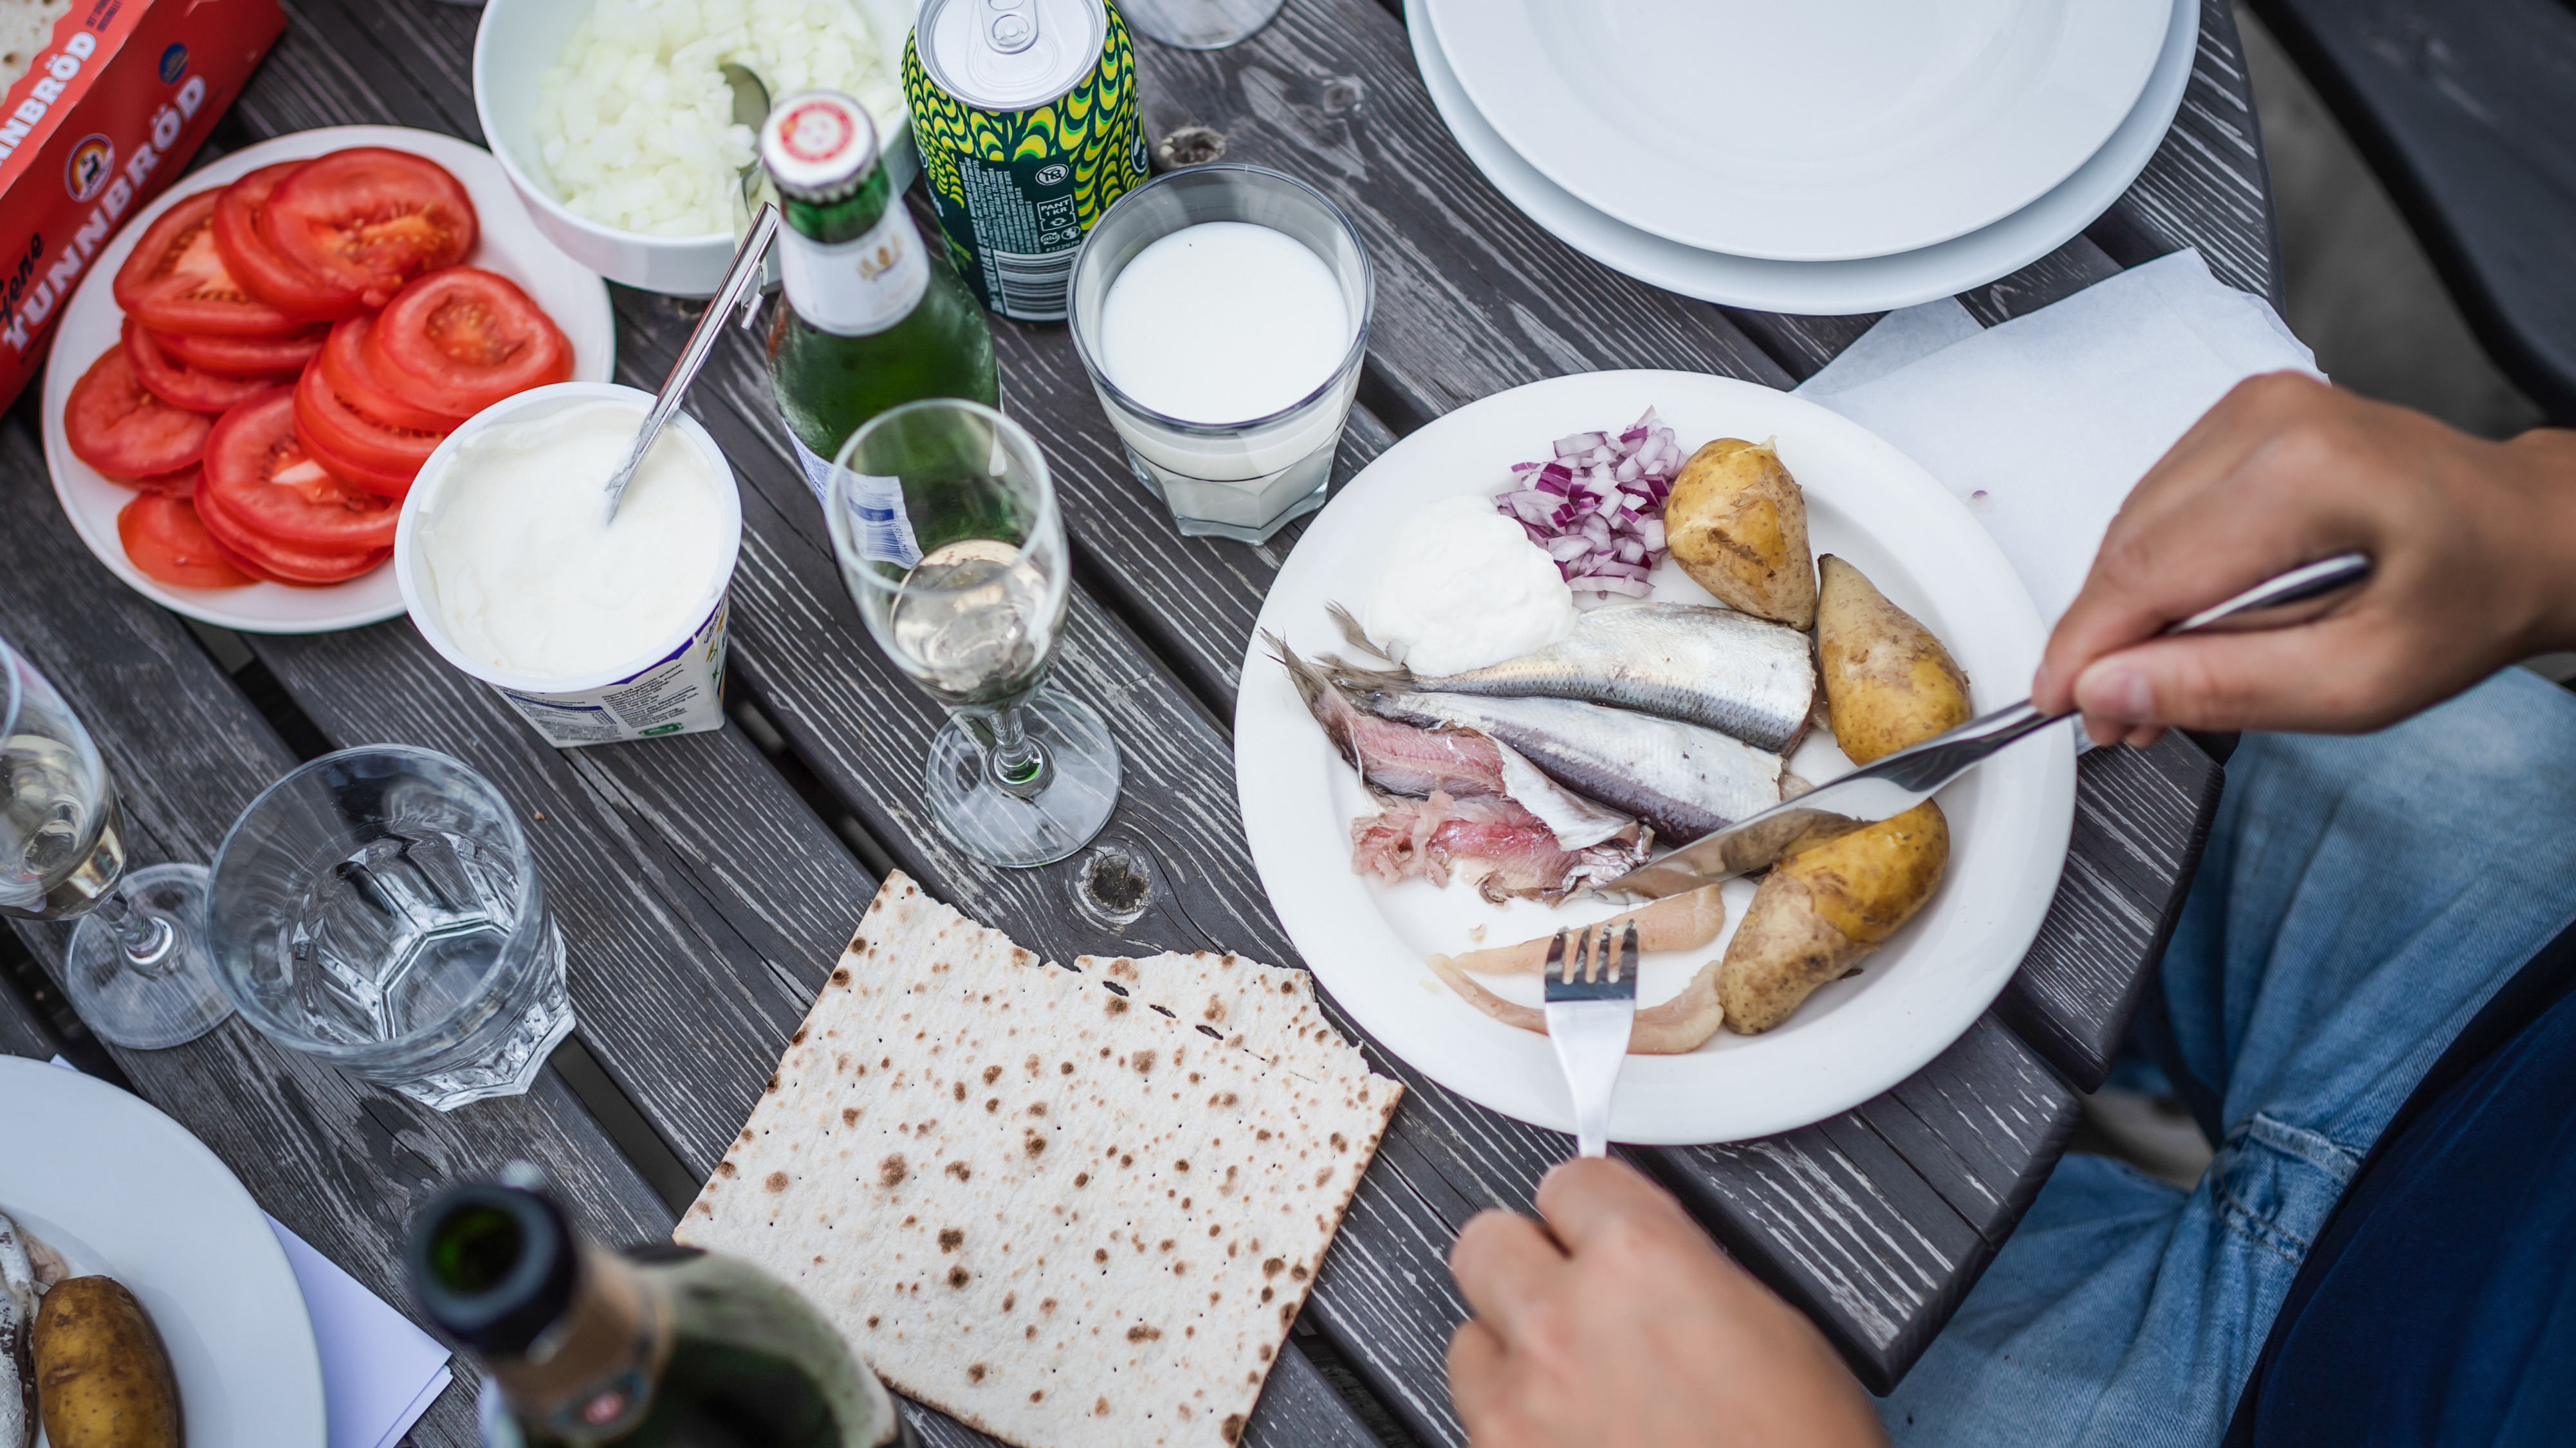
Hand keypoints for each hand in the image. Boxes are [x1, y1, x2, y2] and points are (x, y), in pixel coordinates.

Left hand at [1446, 1157, 1886, 1447]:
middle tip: (1572, 1299)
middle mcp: (1563, 1321)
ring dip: (1513, 1355)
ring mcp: (1518, 1402)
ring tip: (1577, 1392)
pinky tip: (1573, 1442)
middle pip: (1488, 1242)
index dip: (1592, 1209)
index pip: (1571, 1182)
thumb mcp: (1776, 1333)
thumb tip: (1656, 1263)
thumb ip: (1688, 1275)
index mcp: (1641, 1264)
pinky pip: (1475, 1422)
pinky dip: (1515, 1428)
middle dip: (1529, 1264)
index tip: (1595, 1226)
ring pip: (1468, 1337)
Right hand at [2033, 372, 2575, 744]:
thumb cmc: (2471, 598)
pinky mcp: (2241, 416)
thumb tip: (2108, 689)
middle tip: (2119, 715)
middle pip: (2128, 546)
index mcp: (2305, 475)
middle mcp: (2269, 420)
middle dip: (2107, 639)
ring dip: (2128, 608)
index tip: (2062, 708)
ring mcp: (2252, 407)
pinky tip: (2182, 618)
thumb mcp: (2361, 681)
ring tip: (2158, 676)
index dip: (2087, 651)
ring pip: (2132, 526)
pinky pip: (2158, 503)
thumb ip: (2224, 688)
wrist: (2527, 533)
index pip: (2145, 572)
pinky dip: (2156, 568)